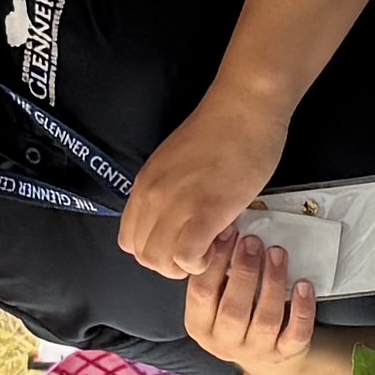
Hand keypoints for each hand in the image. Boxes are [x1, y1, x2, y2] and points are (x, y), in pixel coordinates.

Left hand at [119, 96, 291, 282]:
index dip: (156, 250)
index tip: (181, 242)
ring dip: (186, 266)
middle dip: (171, 264)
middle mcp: (152, 196)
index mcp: (144, 185)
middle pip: (143, 256)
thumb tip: (179, 220)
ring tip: (210, 246)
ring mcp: (176, 204)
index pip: (130, 240)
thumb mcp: (177, 163)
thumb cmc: (221, 130)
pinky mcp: (205, 211)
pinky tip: (218, 245)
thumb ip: (170, 192)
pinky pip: (187, 256)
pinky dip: (201, 262)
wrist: (245, 108)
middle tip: (199, 249)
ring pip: (160, 262)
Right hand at [184, 230, 319, 374]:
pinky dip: (302, 309)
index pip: (201, 294)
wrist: (264, 356)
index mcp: (200, 326)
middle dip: (244, 272)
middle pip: (233, 310)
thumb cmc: (236, 314)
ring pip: (266, 320)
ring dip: (273, 283)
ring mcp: (256, 351)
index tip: (228, 232)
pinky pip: (296, 334)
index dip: (215, 261)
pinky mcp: (285, 354)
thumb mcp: (216, 299)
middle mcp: (224, 343)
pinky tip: (304, 284)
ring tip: (277, 253)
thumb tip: (224, 230)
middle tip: (253, 241)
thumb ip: (216, 274)